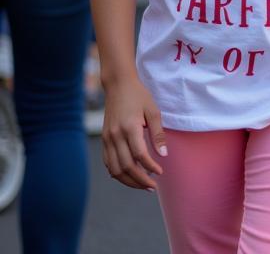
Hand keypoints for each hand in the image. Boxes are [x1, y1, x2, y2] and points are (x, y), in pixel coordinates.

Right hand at [102, 76, 166, 191]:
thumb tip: (164, 155)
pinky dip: (118, 173)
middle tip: (153, 186)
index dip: (150, 167)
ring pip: (114, 169)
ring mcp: (107, 139)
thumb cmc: (139, 96)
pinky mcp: (104, 140)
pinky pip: (108, 163)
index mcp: (129, 128)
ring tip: (143, 185)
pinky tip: (129, 176)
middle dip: (140, 180)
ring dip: (128, 181)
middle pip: (126, 167)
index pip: (139, 155)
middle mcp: (115, 136)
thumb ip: (158, 134)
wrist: (118, 85)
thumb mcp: (153, 111)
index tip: (160, 173)